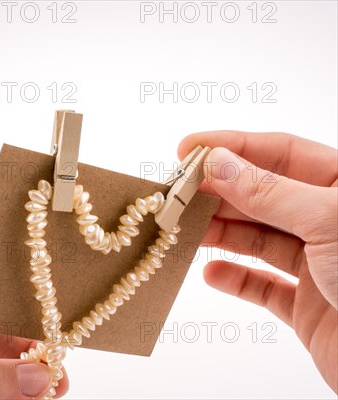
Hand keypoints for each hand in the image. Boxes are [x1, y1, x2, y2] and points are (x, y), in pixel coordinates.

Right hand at [179, 131, 336, 392]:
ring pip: (258, 240)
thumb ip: (268, 192)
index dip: (233, 146)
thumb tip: (218, 163)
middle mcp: (330, 223)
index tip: (189, 149)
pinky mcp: (308, 306)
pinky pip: (263, 287)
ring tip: (185, 230)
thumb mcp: (326, 221)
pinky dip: (235, 280)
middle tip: (178, 195)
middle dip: (218, 194)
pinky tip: (212, 273)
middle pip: (262, 197)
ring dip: (220, 234)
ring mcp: (319, 265)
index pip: (281, 153)